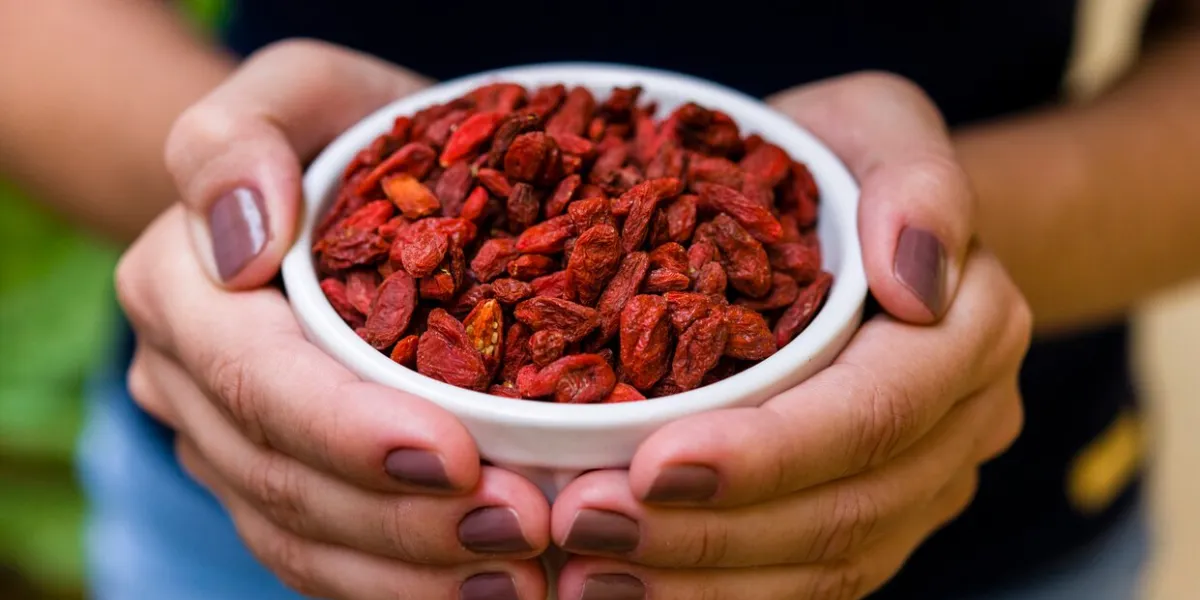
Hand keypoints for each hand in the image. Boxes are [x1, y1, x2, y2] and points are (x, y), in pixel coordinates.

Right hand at [117, 40, 549, 598]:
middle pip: (283, 480)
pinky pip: (327, 559)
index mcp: (181, 287)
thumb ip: (239, 135)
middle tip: (523, 529)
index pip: (257, 381)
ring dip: (411, 573)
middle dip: (404, 519)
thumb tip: (238, 238)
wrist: (348, 185)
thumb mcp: (299, 87)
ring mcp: (230, 444)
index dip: (351, 431)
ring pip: (302, 540)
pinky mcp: (281, 483)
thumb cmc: (340, 130)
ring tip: (521, 577)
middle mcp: (189, 381)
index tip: (460, 455)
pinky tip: (486, 588)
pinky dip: (403, 583)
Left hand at [549, 72, 1031, 598]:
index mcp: (971, 331)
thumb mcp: (876, 122)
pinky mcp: (870, 519)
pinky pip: (804, 581)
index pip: (873, 413)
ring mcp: (919, 486)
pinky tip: (627, 588)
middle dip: (707, 533)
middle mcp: (959, 425)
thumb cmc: (841, 162)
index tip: (649, 465)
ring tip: (584, 575)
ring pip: (825, 566)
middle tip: (582, 527)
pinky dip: (716, 594)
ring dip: (701, 585)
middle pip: (845, 510)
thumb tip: (918, 278)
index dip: (767, 453)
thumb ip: (915, 180)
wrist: (848, 220)